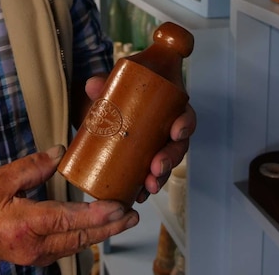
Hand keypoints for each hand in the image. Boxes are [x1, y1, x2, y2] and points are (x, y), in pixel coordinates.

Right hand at [0, 145, 138, 265]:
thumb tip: (60, 153)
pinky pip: (68, 248)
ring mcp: (36, 256)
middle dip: (110, 227)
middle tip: (131, 214)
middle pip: (79, 238)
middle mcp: (32, 246)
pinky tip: (99, 227)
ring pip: (77, 245)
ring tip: (123, 219)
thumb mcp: (0, 178)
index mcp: (23, 225)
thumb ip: (32, 166)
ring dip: (102, 233)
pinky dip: (86, 237)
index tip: (117, 207)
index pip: (67, 220)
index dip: (96, 215)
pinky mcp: (37, 257)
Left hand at [84, 75, 194, 202]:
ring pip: (166, 165)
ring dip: (160, 178)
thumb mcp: (116, 84)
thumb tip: (92, 85)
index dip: (185, 126)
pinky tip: (139, 195)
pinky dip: (146, 186)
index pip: (185, 117)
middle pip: (177, 147)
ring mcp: (157, 145)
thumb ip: (105, 82)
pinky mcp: (145, 158)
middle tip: (156, 168)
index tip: (176, 132)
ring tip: (148, 187)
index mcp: (170, 108)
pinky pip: (151, 174)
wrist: (116, 97)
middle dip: (169, 160)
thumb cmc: (124, 89)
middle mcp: (168, 129)